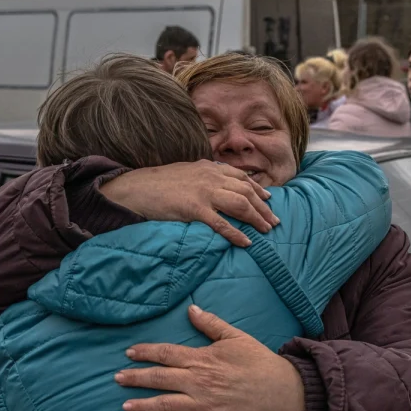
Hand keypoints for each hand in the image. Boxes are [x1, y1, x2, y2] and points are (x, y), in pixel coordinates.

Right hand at [100, 160, 277, 246]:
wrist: (136, 187)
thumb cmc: (158, 182)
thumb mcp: (185, 171)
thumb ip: (202, 174)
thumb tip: (214, 182)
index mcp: (209, 167)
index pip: (241, 177)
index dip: (257, 188)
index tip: (268, 198)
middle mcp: (211, 177)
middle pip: (246, 192)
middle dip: (263, 208)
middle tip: (274, 221)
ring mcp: (204, 193)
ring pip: (240, 205)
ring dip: (257, 219)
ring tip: (266, 231)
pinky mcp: (194, 209)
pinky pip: (222, 223)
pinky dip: (236, 233)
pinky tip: (246, 242)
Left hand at [115, 305, 305, 410]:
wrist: (282, 391)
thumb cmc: (259, 362)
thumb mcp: (235, 337)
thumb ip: (210, 324)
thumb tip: (191, 308)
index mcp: (202, 359)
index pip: (166, 354)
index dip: (145, 353)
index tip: (129, 353)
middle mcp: (198, 382)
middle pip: (159, 379)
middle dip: (135, 378)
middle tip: (116, 379)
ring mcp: (204, 405)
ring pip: (166, 406)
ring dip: (144, 407)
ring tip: (126, 407)